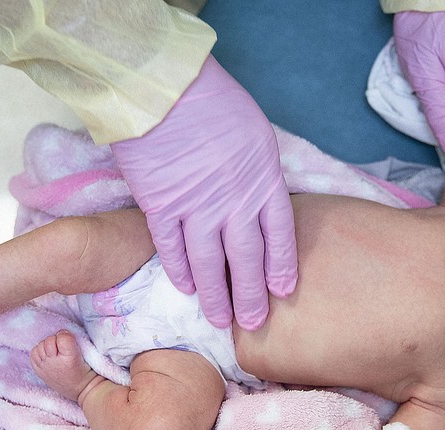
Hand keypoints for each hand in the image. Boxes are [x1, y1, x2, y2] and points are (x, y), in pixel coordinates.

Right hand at [111, 56, 296, 330]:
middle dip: (252, 295)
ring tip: (219, 321)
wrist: (164, 90)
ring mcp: (197, 208)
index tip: (283, 291)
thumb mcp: (256, 133)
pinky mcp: (161, 207)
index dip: (281, 266)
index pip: (279, 235)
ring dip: (215, 295)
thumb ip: (258, 170)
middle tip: (254, 324)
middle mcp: (234, 202)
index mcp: (263, 180)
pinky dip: (179, 270)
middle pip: (247, 258)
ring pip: (209, 263)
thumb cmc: (213, 100)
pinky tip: (185, 289)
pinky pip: (172, 248)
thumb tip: (257, 195)